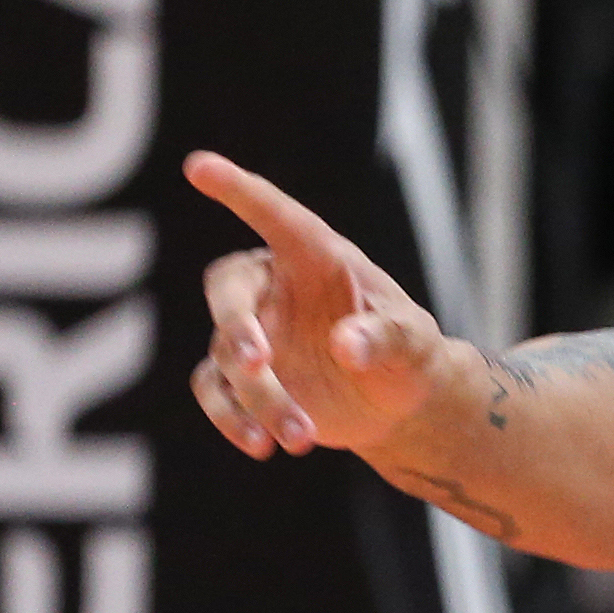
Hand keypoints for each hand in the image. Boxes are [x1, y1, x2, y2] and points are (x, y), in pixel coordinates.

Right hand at [188, 149, 455, 458]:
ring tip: (302, 437)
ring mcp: (252, 333)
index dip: (238, 191)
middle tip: (255, 360)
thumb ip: (385, 337)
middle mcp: (273, 288)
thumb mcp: (414, 342)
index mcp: (316, 258)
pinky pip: (217, 393)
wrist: (397, 403)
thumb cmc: (408, 352)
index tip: (199, 166)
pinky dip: (233, 420)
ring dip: (258, 398)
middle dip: (235, 324)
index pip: (274, 216)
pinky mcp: (241, 378)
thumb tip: (347, 345)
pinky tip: (263, 447)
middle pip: (228, 290)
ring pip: (228, 357)